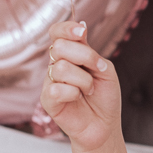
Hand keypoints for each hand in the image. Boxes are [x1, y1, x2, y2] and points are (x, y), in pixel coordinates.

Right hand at [40, 21, 121, 152]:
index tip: (81, 33)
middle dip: (85, 56)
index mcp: (70, 54)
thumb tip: (81, 28)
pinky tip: (78, 99)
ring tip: (89, 90)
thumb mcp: (105, 69)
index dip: (66, 29)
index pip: (57, 32)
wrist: (104, 125)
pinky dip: (74, 93)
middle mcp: (57, 64)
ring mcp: (50, 82)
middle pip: (60, 47)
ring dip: (84, 80)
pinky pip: (56, 89)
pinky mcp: (47, 99)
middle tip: (98, 70)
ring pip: (61, 68)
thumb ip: (91, 51)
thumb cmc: (104, 97)